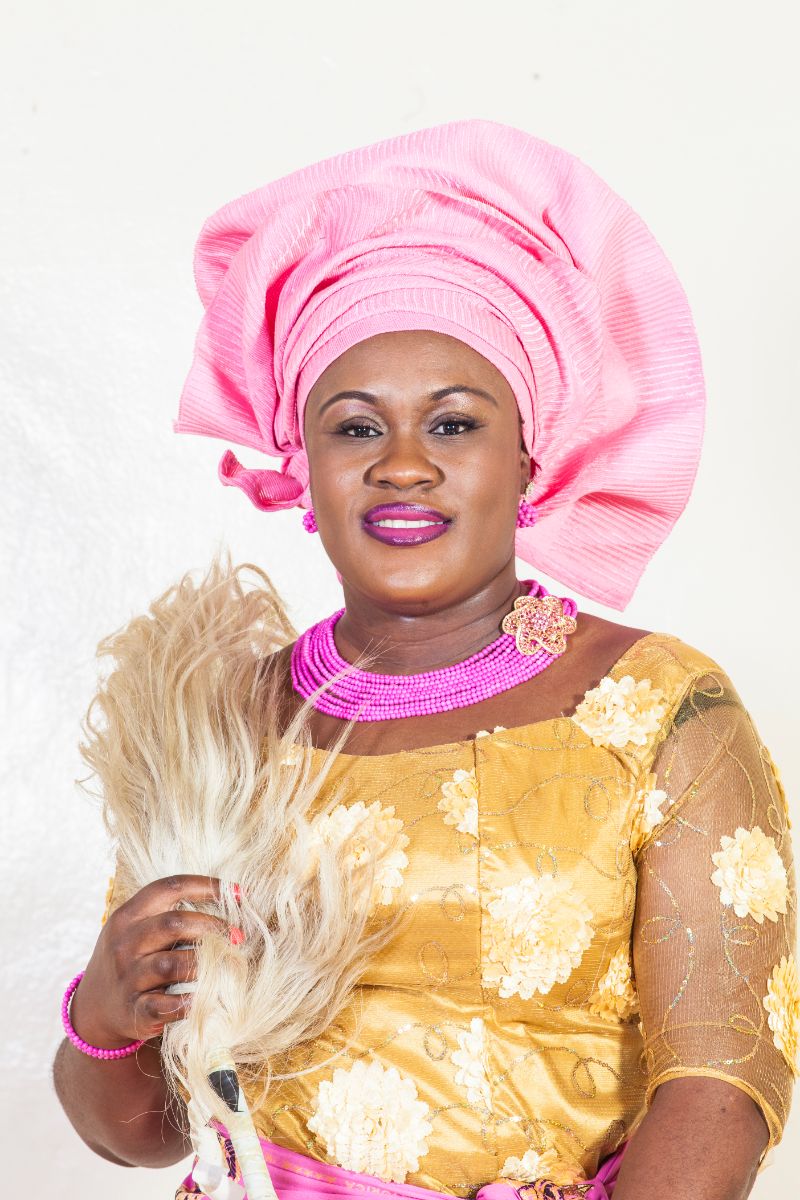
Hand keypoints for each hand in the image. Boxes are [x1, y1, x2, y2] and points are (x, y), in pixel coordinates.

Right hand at [70, 874, 229, 1048]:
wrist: (95, 1008)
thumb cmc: (131, 959)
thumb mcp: (136, 929)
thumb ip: (171, 913)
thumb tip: (231, 900)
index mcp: (127, 916)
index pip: (169, 888)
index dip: (207, 886)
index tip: (238, 892)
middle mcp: (124, 944)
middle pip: (174, 924)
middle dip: (213, 926)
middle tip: (237, 935)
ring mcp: (128, 979)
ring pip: (173, 964)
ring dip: (206, 962)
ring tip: (229, 964)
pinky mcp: (135, 1011)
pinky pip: (167, 1004)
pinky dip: (190, 1001)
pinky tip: (205, 996)